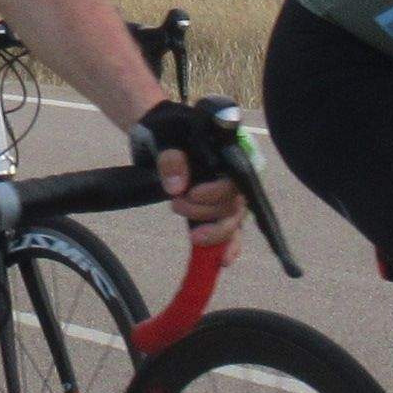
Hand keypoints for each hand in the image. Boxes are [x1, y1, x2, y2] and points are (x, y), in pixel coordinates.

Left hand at [131, 97, 255, 241]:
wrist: (158, 134)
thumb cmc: (167, 130)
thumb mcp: (165, 138)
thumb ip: (171, 160)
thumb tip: (177, 186)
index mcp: (227, 156)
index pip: (233, 182)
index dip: (216, 193)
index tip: (192, 193)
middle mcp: (232, 177)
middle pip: (234, 205)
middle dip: (206, 213)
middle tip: (176, 205)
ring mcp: (224, 195)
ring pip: (233, 221)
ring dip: (215, 233)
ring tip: (193, 235)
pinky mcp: (214, 210)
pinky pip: (229, 231)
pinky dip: (228, 246)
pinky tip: (223, 261)